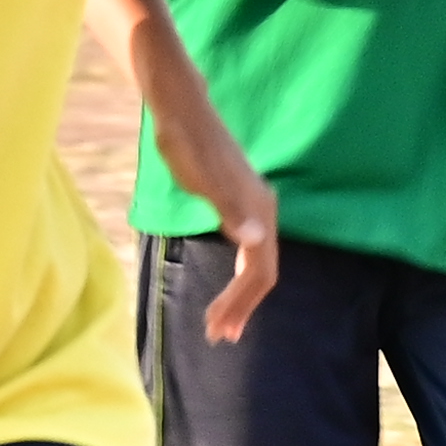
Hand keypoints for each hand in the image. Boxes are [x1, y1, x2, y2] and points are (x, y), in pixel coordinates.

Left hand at [194, 161, 283, 343]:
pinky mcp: (240, 203)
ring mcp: (253, 207)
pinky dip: (237, 274)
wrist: (182, 110)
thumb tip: (256, 239)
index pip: (260, 271)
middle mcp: (264, 212)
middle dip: (242, 306)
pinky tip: (227, 283)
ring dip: (241, 295)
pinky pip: (249, 249)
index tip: (219, 328)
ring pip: (256, 261)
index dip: (242, 304)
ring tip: (221, 321)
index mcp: (259, 212)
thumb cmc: (188, 144)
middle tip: (219, 335)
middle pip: (262, 272)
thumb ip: (231, 210)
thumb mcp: (205, 179)